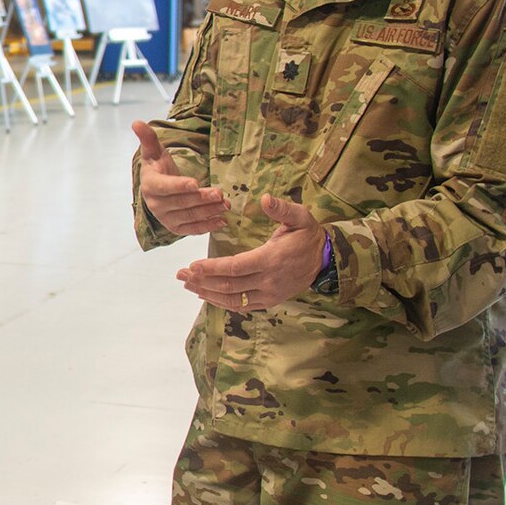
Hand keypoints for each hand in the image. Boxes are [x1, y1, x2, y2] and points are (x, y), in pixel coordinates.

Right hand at [134, 121, 226, 234]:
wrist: (157, 188)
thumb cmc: (158, 168)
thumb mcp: (154, 151)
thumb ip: (148, 138)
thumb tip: (136, 122)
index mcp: (151, 185)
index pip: (165, 187)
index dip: (179, 186)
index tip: (195, 183)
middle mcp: (156, 204)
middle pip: (182, 202)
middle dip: (202, 198)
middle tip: (219, 193)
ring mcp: (166, 218)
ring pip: (190, 216)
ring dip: (209, 211)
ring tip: (225, 205)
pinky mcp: (176, 228)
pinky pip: (192, 229)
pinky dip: (207, 227)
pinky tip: (221, 221)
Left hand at [176, 195, 325, 311]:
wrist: (325, 260)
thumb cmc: (308, 235)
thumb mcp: (300, 217)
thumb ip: (282, 208)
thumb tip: (266, 198)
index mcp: (271, 259)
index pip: (235, 267)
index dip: (212, 268)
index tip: (192, 265)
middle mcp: (269, 280)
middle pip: (229, 285)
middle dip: (202, 281)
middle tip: (181, 274)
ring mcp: (269, 294)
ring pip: (233, 299)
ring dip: (207, 293)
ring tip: (187, 284)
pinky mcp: (269, 301)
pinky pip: (241, 305)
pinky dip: (221, 302)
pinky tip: (205, 295)